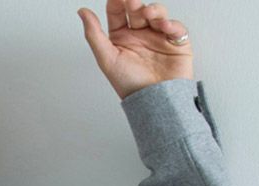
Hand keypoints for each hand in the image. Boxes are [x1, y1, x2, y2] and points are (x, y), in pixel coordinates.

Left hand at [77, 2, 193, 99]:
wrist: (155, 103)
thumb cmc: (130, 86)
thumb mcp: (107, 59)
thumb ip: (94, 34)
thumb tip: (82, 12)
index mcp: (121, 37)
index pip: (117, 11)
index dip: (117, 1)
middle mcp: (139, 34)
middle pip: (137, 8)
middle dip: (134, 2)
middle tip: (131, 1)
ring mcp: (158, 36)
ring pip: (157, 12)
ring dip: (154, 10)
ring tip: (148, 15)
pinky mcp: (176, 41)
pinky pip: (175, 26)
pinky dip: (171, 23)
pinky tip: (164, 26)